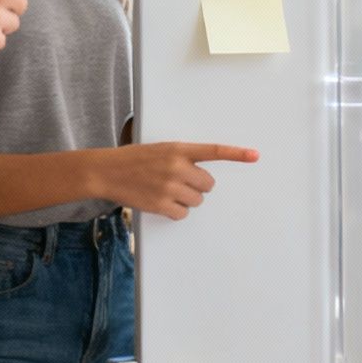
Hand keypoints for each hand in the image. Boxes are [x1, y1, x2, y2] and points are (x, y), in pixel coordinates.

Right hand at [91, 142, 258, 220]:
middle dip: (197, 186)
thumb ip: (182, 158)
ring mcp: (169, 186)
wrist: (106, 171)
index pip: (213, 151)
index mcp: (178, 149)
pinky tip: (161, 202)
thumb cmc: (134, 159)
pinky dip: (175, 211)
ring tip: (166, 191)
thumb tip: (200, 175)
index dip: (236, 154)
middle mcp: (177, 166)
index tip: (255, 155)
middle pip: (208, 184)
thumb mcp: (160, 150)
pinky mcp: (161, 204)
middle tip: (180, 182)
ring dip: (186, 199)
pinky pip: (183, 213)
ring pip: (197, 200)